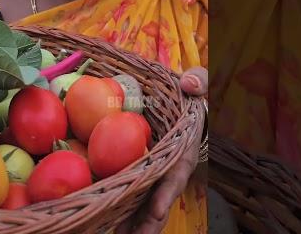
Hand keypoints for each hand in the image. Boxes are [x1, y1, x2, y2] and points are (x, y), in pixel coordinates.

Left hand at [116, 66, 207, 233]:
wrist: (184, 105)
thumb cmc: (191, 96)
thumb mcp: (198, 85)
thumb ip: (197, 81)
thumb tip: (189, 83)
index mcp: (184, 150)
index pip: (176, 174)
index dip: (167, 192)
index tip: (158, 210)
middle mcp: (170, 167)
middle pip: (159, 198)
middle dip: (146, 221)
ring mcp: (156, 172)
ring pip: (144, 201)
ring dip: (130, 221)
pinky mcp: (142, 171)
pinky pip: (131, 190)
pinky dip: (120, 206)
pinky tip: (102, 220)